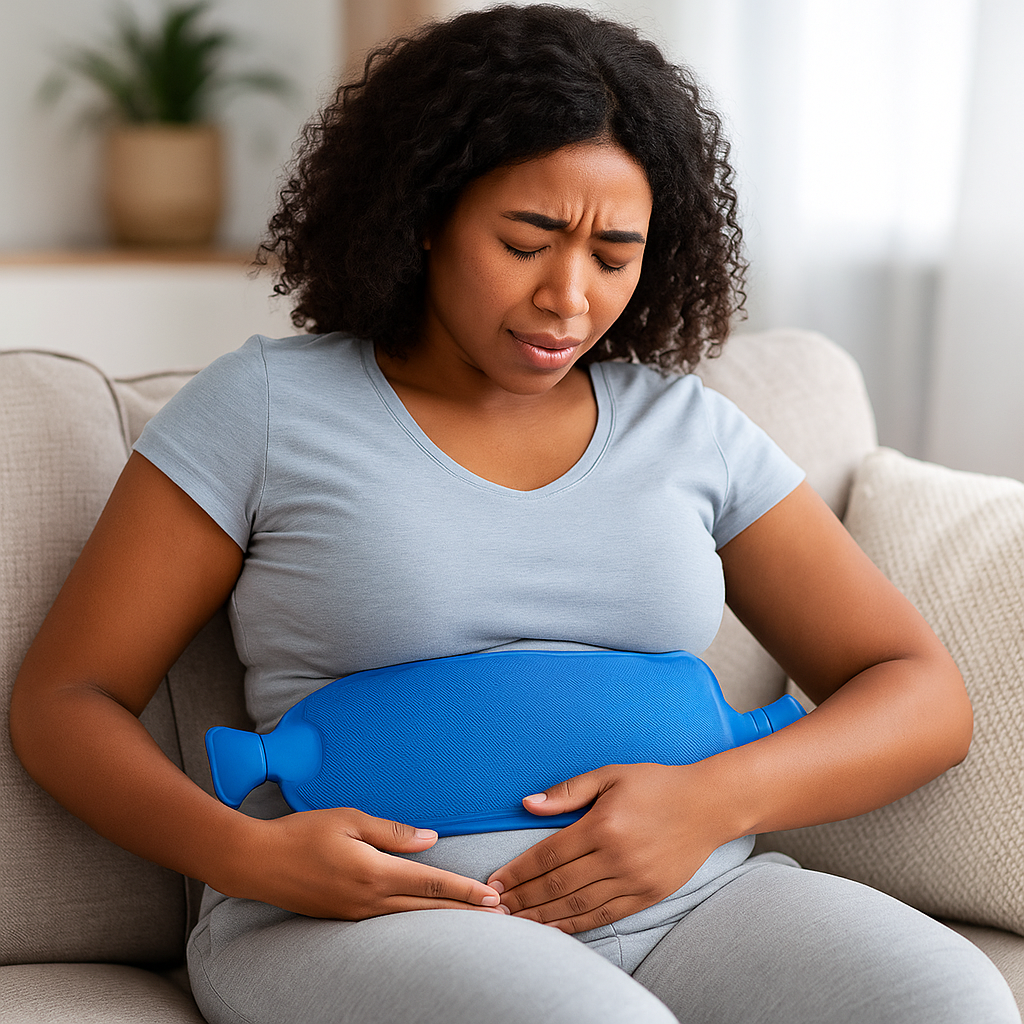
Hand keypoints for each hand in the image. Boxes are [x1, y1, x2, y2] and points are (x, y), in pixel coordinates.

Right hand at [235, 806, 505, 919]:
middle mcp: (368, 901)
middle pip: (427, 909)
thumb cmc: (301, 833)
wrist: (256, 862)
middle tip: (498, 915)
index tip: (491, 896)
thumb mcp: (349, 820)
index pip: (430, 883)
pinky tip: (425, 915)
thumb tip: (430, 840)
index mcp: (374, 874)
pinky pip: (389, 921)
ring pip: (410, 919)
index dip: (464, 890)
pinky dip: (415, 918)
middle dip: (464, 912)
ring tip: (471, 917)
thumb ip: (392, 832)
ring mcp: (355, 914)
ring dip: (443, 918)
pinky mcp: (344, 917)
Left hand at [486, 762, 727, 933]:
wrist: (708, 805)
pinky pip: (604, 916)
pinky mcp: (648, 895)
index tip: (496, 881)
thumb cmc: (656, 785)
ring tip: (516, 921)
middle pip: (557, 885)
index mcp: (602, 824)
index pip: (548, 855)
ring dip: (542, 916)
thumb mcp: (611, 775)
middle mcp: (616, 856)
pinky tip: (554, 927)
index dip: (518, 871)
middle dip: (522, 898)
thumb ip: (568, 791)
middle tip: (496, 907)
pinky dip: (575, 924)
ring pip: (577, 905)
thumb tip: (528, 804)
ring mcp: (633, 879)